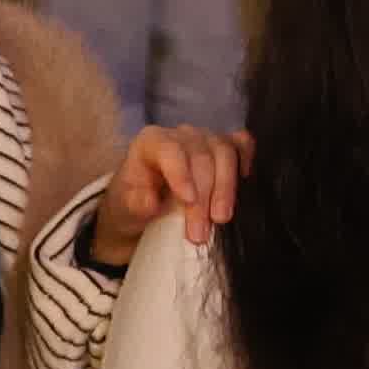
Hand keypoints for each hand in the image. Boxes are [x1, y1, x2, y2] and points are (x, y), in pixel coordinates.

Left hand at [86, 126, 244, 272]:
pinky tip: (243, 182)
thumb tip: (151, 203)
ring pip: (225, 151)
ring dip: (226, 187)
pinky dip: (245, 159)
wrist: (142, 211)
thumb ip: (134, 203)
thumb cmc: (132, 205)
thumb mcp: (124, 208)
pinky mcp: (223, 150)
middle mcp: (181, 135)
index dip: (181, 173)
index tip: (188, 201)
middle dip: (203, 195)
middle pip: (201, 155)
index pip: (170, 149)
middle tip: (199, 232)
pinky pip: (241, 144)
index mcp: (151, 142)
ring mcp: (205, 140)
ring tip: (221, 219)